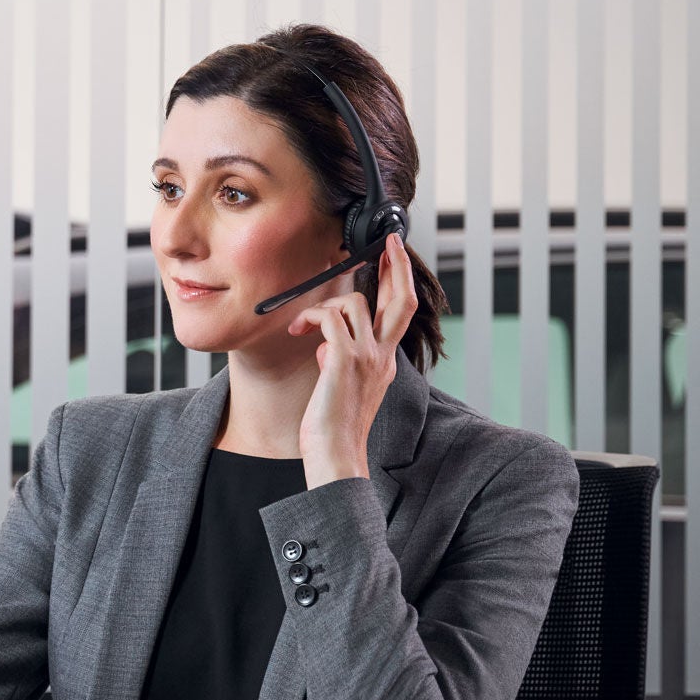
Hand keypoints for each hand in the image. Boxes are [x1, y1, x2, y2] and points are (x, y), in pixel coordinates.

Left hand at [287, 232, 418, 488]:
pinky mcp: (344, 362)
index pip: (401, 312)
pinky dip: (311, 316)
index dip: (400, 280)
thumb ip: (341, 364)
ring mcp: (366, 358)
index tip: (392, 255)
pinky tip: (298, 329)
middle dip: (396, 265)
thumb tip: (327, 347)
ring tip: (303, 322)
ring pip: (356, 303)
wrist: (335, 456)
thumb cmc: (333, 429)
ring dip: (325, 303)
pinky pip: (330, 318)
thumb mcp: (342, 389)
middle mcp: (382, 357)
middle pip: (401, 299)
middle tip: (386, 242)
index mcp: (385, 362)